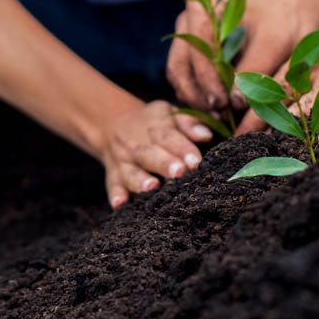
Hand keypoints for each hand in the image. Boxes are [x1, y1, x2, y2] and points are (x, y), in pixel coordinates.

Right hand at [97, 100, 213, 208]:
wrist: (113, 122)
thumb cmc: (151, 122)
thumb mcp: (168, 113)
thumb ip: (188, 123)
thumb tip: (206, 135)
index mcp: (154, 127)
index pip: (168, 137)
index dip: (182, 149)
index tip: (196, 162)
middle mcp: (136, 145)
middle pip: (149, 155)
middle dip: (163, 164)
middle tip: (179, 173)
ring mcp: (123, 161)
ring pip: (130, 172)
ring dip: (140, 181)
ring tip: (152, 187)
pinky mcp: (113, 175)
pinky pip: (112, 185)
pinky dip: (115, 195)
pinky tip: (120, 204)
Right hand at [166, 0, 318, 110]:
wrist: (291, 5)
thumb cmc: (286, 18)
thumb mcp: (276, 41)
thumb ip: (255, 69)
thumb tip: (235, 103)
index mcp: (202, 9)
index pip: (195, 51)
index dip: (207, 80)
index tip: (223, 104)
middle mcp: (187, 23)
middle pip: (179, 66)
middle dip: (198, 94)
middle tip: (219, 116)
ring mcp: (186, 38)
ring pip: (179, 76)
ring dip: (195, 99)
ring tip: (219, 117)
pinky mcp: (192, 54)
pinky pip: (186, 80)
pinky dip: (198, 96)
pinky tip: (218, 111)